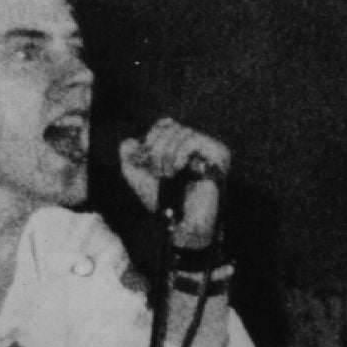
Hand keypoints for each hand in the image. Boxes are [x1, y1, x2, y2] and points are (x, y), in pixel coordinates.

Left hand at [116, 117, 229, 252]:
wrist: (181, 222)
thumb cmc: (163, 203)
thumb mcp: (139, 180)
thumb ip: (129, 159)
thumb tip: (129, 142)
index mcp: (180, 146)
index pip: (165, 124)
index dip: (151, 138)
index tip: (145, 160)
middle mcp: (196, 143)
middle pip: (171, 127)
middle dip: (157, 149)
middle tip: (158, 172)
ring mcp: (209, 148)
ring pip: (180, 133)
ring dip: (167, 156)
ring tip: (168, 176)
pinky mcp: (218, 154)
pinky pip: (192, 141)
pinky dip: (179, 154)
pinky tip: (177, 170)